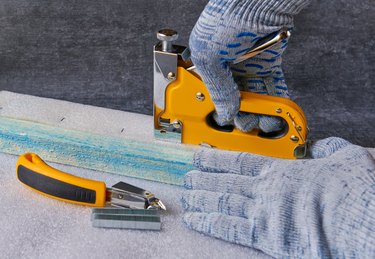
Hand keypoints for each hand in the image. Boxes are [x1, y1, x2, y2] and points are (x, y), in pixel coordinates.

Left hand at [181, 137, 374, 257]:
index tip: (200, 155)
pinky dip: (210, 223)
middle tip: (186, 178)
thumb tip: (320, 147)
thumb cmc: (353, 189)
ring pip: (223, 202)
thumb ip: (329, 148)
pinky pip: (230, 228)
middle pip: (226, 182)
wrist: (357, 217)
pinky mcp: (265, 236)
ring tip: (186, 197)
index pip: (239, 160)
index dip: (216, 158)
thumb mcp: (346, 156)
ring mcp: (262, 212)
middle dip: (204, 180)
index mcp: (281, 170)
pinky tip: (196, 220)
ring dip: (202, 199)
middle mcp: (266, 189)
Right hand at [189, 0, 309, 131]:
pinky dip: (274, 102)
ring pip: (253, 97)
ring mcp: (247, 68)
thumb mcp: (209, 58)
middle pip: (232, 100)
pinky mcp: (268, 65)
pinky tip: (275, 114)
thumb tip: (225, 112)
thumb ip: (217, 89)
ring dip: (259, 113)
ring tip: (263, 125)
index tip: (220, 127)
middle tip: (245, 127)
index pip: (207, 96)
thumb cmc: (226, 20)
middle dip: (239, 117)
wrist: (257, 4)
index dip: (213, 113)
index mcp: (205, 66)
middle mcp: (225, 69)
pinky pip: (271, 88)